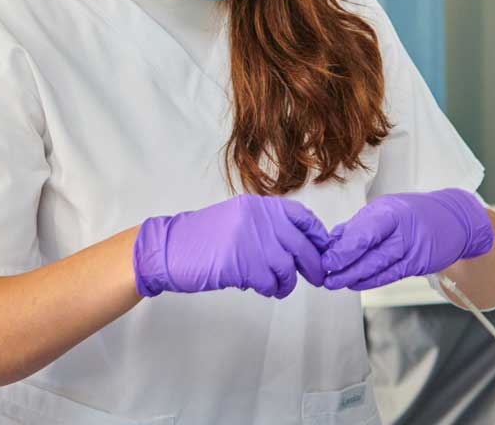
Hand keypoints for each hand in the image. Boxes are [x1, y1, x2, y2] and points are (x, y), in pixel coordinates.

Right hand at [134, 194, 329, 298]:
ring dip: (288, 282)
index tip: (324, 250)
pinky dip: (271, 289)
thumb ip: (266, 226)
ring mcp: (250, 241)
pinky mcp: (241, 264)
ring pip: (288, 267)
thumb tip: (300, 246)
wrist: (170, 248)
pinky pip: (270, 282)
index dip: (318, 236)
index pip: (302, 217)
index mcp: (258, 206)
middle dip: (314, 265)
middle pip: (301, 245)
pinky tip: (262, 288)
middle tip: (318, 277)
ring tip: (278, 287)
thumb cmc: (202, 238)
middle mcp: (258, 219)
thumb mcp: (238, 219)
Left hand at [321, 188, 493, 290]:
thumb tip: (331, 240)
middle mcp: (403, 229)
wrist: (453, 220)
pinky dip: (372, 280)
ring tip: (335, 282)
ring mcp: (414, 248)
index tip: (326, 259)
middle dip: (345, 266)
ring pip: (380, 266)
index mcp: (391, 210)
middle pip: (371, 251)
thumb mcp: (386, 209)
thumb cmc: (412, 213)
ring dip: (355, 276)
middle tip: (326, 276)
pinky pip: (392, 274)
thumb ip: (358, 225)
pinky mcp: (420, 264)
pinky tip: (356, 283)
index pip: (365, 231)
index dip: (344, 248)